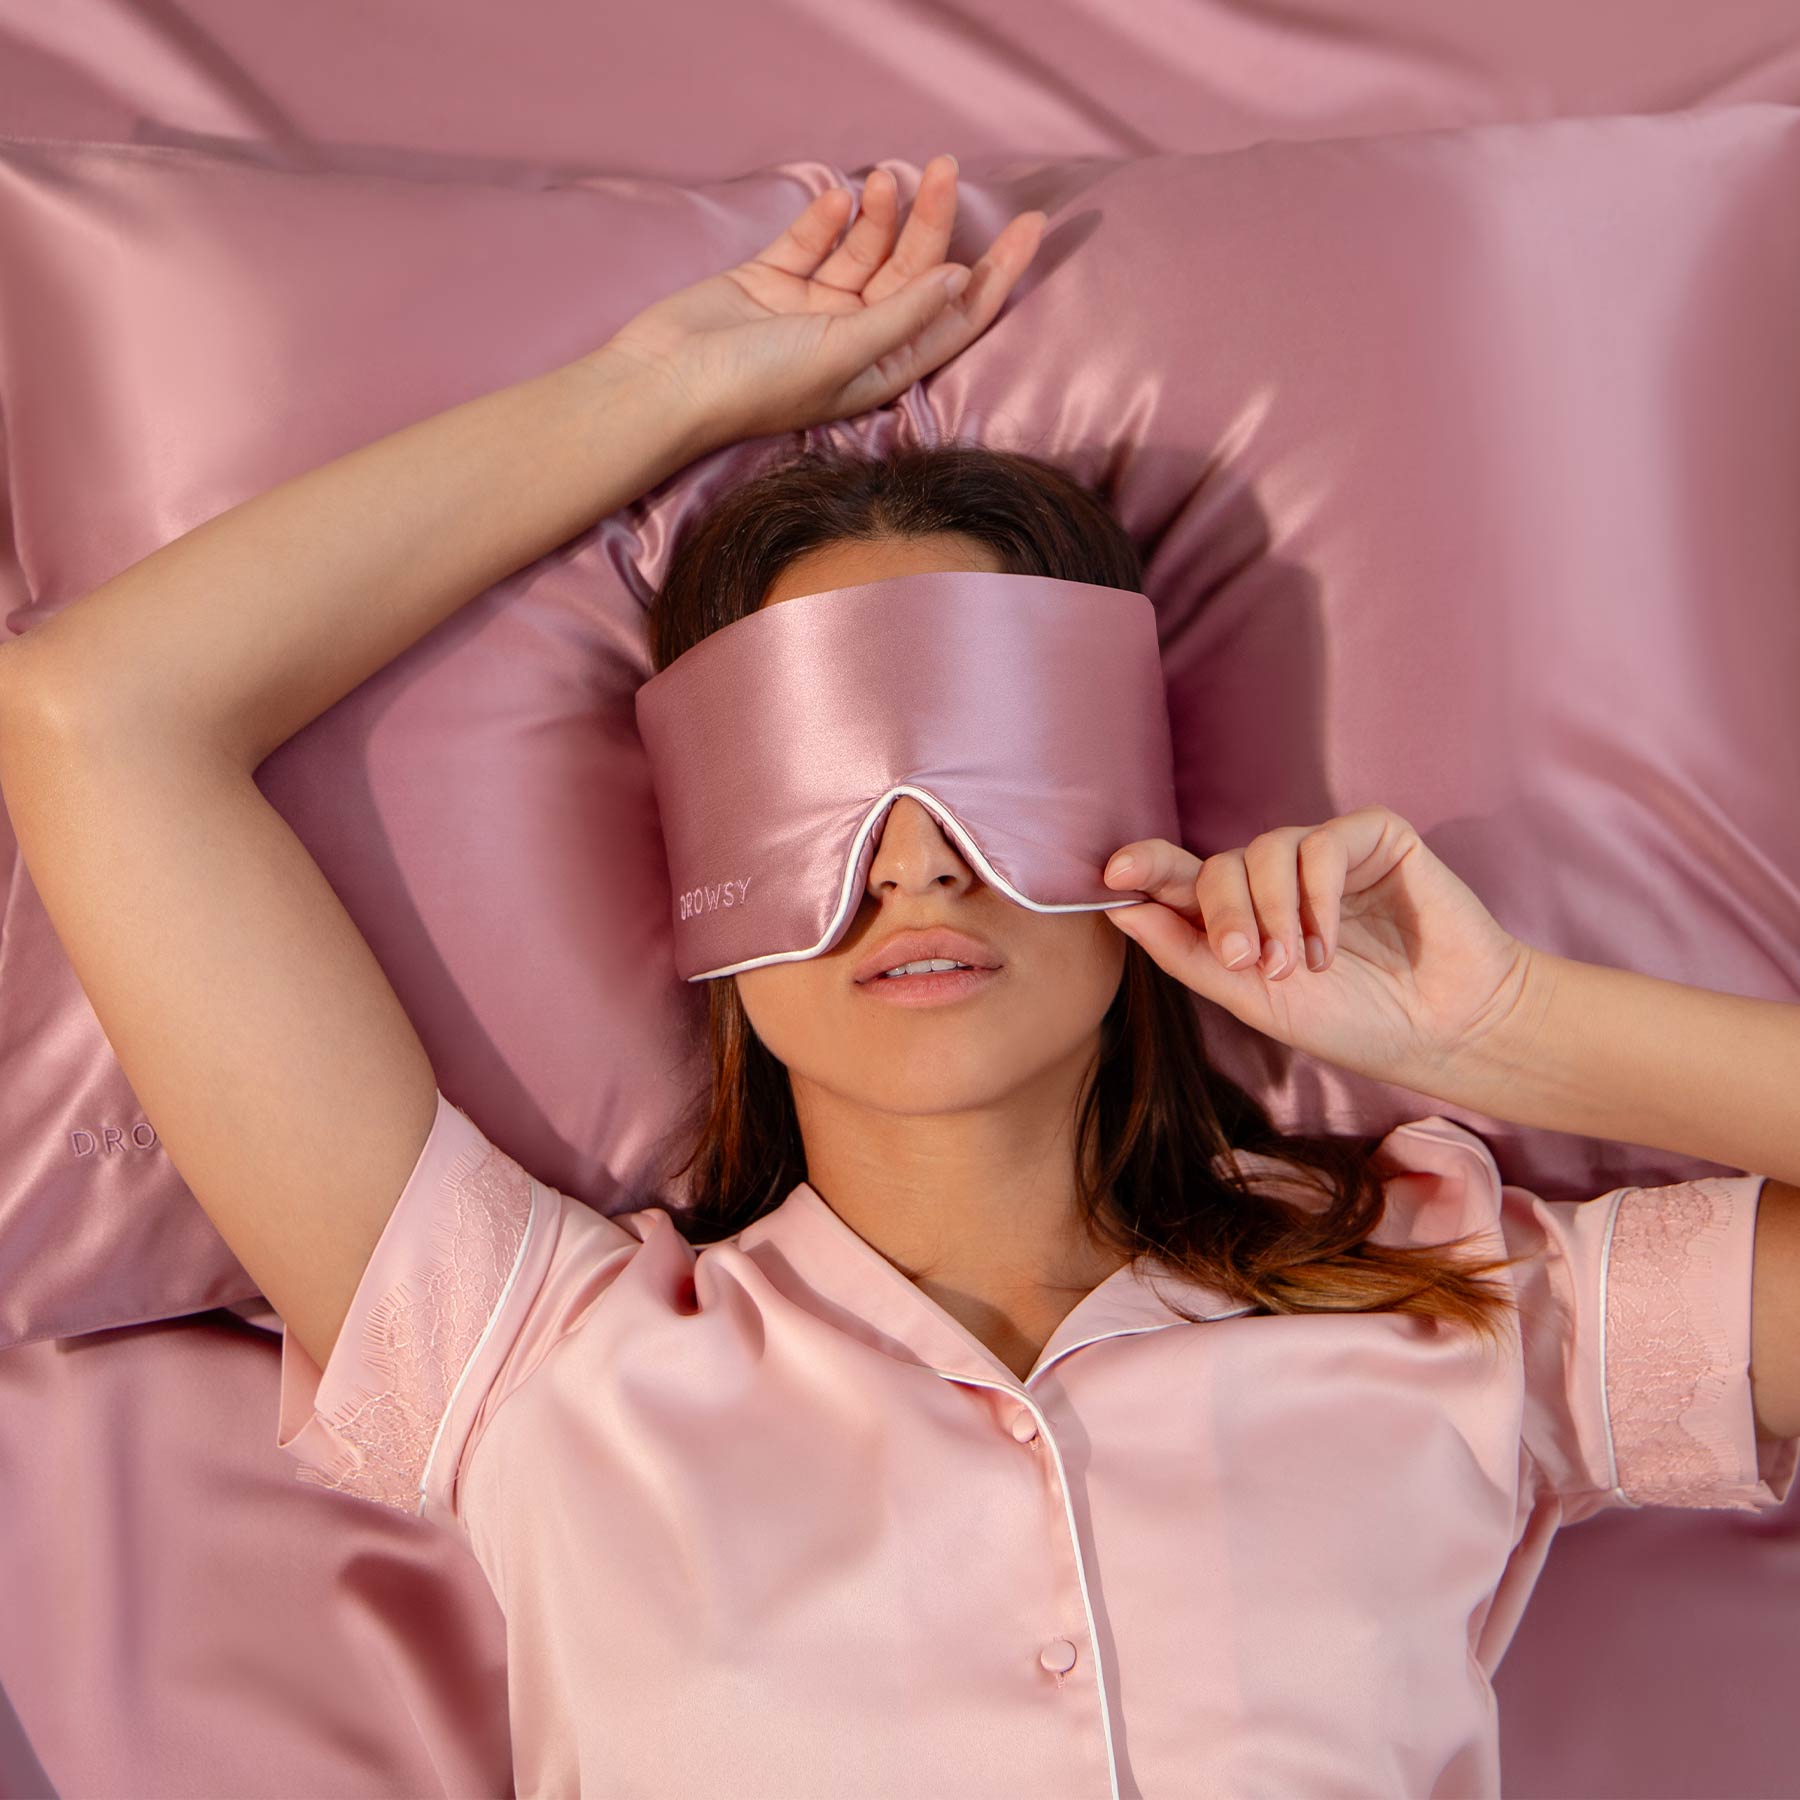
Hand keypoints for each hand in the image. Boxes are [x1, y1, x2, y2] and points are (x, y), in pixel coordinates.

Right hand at [594, 154, 1045, 448]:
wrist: (666, 382)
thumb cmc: (756, 385)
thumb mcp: (843, 354)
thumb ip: (903, 316)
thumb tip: (959, 279)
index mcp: (882, 368)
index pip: (955, 317)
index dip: (996, 274)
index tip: (1032, 226)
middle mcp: (854, 339)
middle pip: (913, 272)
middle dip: (934, 223)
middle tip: (947, 168)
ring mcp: (812, 310)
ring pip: (865, 251)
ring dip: (881, 213)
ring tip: (890, 177)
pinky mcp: (772, 281)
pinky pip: (814, 241)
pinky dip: (829, 218)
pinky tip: (838, 194)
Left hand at [1102, 805, 1539, 1095]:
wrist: (1445, 1028)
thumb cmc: (1354, 1021)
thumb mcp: (1255, 1000)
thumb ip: (1190, 955)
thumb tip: (1122, 913)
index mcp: (1242, 916)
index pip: (1179, 879)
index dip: (1144, 868)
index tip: (1115, 874)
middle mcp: (1276, 879)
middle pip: (1217, 866)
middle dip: (1225, 915)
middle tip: (1251, 964)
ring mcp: (1324, 855)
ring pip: (1265, 849)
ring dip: (1275, 913)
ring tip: (1301, 965)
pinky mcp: (1374, 838)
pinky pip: (1323, 844)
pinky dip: (1319, 896)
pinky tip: (1332, 942)